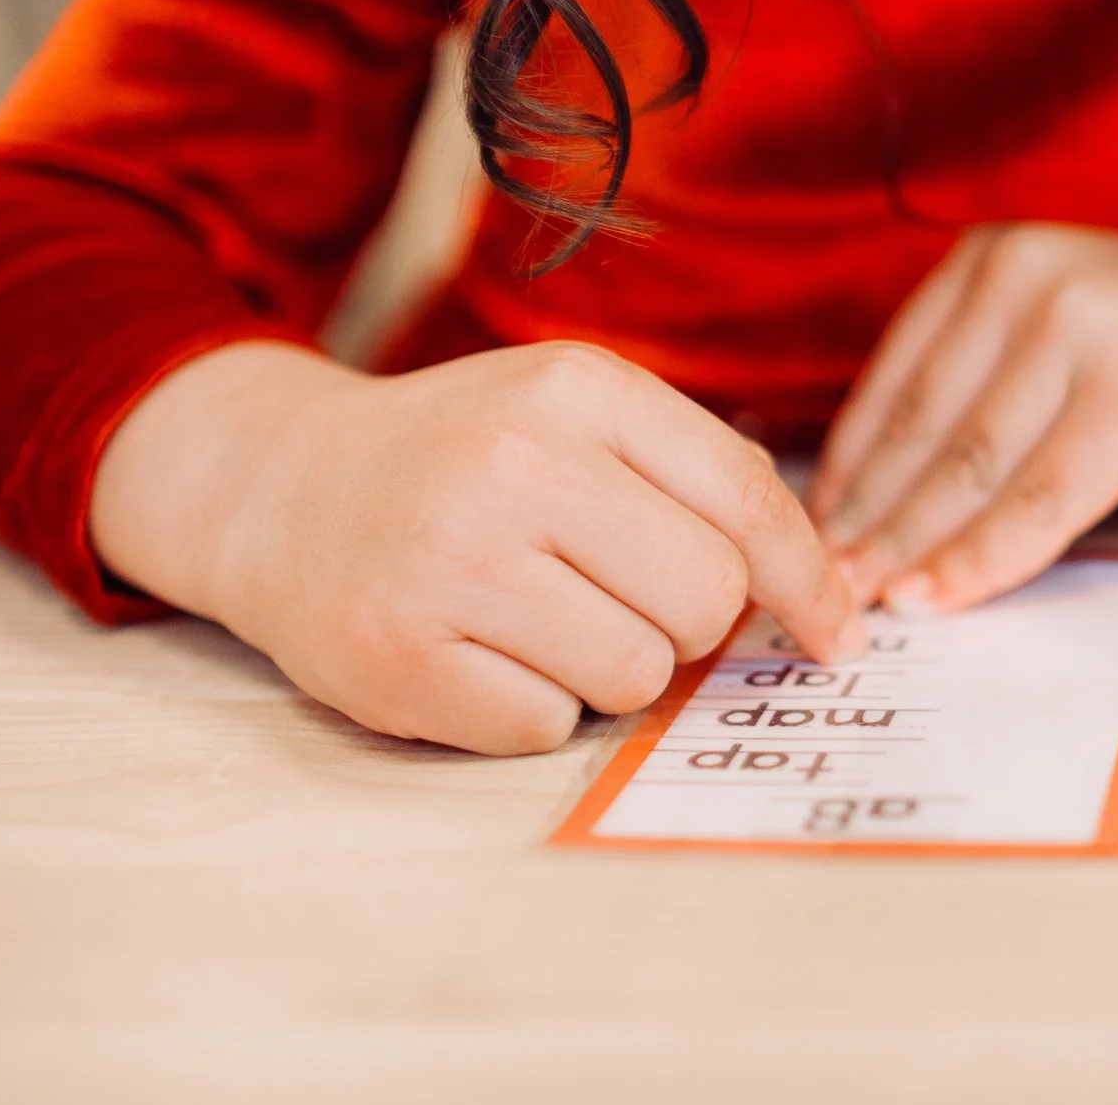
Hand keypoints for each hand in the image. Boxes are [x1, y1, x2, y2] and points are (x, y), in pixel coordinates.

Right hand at [91, 341, 864, 755]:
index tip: (838, 633)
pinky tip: (480, 651)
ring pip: (635, 675)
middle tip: (616, 595)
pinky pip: (547, 728)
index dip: (809, 580)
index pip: (746, 498)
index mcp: (577, 389)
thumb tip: (826, 603)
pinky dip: (532, 706)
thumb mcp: (576, 416)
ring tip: (536, 616)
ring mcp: (449, 563)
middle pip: (705, 600)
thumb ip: (695, 481)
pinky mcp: (398, 657)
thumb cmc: (466, 457)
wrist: (278, 488)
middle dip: (686, 622)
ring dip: (607, 668)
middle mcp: (514, 463)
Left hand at [807, 225, 1117, 614]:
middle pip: (922, 429)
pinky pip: (1038, 501)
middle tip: (822, 595)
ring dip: (912, 550)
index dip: (848, 473)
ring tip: (871, 609)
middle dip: (867, 524)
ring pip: (969, 469)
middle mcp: (1029, 278)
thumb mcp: (1074, 335)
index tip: (810, 540)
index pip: (894, 382)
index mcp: (997, 259)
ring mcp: (1084, 334)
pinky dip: (983, 559)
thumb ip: (987, 385)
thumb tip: (884, 494)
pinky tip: (946, 599)